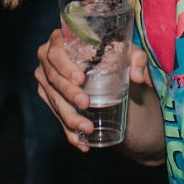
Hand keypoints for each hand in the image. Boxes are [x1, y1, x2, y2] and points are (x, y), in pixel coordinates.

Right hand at [34, 28, 149, 150]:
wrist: (106, 69)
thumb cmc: (114, 55)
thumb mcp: (128, 53)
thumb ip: (137, 59)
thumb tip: (136, 76)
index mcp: (62, 40)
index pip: (56, 50)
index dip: (64, 65)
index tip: (80, 79)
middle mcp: (48, 58)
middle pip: (52, 77)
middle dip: (68, 93)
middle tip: (86, 103)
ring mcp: (46, 79)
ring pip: (53, 100)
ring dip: (68, 116)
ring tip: (87, 128)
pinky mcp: (49, 97)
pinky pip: (56, 115)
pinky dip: (68, 131)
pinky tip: (81, 142)